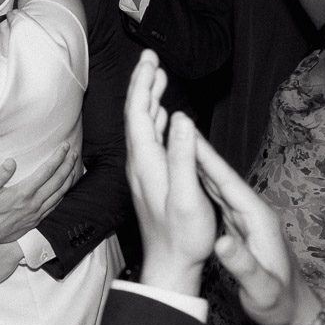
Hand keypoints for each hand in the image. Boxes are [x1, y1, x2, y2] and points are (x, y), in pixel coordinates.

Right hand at [0, 142, 77, 251]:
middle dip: (68, 165)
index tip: (64, 146)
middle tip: (74, 153)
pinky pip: (55, 206)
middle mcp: (33, 203)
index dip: (58, 157)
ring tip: (74, 167)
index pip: (47, 171)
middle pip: (58, 181)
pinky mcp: (36, 221)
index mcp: (23, 193)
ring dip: (69, 179)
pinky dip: (63, 194)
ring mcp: (37, 213)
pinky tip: (65, 189)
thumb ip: (0, 176)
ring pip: (60, 194)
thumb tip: (10, 161)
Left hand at [124, 51, 216, 294]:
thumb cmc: (183, 236)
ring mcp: (144, 171)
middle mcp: (139, 164)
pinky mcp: (151, 179)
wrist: (170, 266)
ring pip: (142, 126)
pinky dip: (155, 120)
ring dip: (149, 99)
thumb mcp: (187, 196)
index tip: (149, 59)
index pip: (138, 113)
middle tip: (151, 58)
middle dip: (143, 84)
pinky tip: (164, 116)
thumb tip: (182, 118)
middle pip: (136, 115)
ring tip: (157, 77)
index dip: (142, 84)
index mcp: (146, 163)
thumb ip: (183, 156)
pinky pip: (150, 140)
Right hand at [187, 121, 322, 324]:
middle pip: (223, 178)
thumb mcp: (261, 289)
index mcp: (259, 220)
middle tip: (178, 128)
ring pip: (220, 186)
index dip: (209, 159)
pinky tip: (192, 177)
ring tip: (179, 145)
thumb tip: (220, 242)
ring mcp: (249, 220)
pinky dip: (204, 184)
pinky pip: (220, 200)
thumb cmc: (278, 304)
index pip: (229, 183)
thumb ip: (243, 266)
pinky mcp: (242, 228)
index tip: (189, 137)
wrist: (293, 313)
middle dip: (201, 153)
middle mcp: (255, 214)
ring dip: (201, 165)